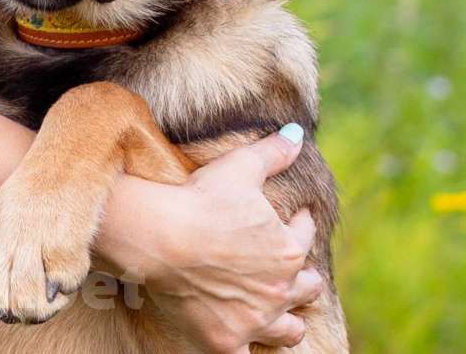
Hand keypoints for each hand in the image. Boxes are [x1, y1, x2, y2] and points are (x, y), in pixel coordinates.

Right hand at [98, 126, 321, 352]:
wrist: (160, 237)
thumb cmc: (200, 199)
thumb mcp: (240, 167)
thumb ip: (273, 152)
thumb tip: (297, 134)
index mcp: (287, 248)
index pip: (305, 235)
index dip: (301, 222)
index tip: (295, 217)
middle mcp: (279, 289)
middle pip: (306, 287)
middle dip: (303, 274)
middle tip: (292, 265)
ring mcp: (254, 319)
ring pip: (288, 330)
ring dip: (289, 319)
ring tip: (284, 311)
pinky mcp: (225, 341)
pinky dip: (250, 349)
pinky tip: (246, 341)